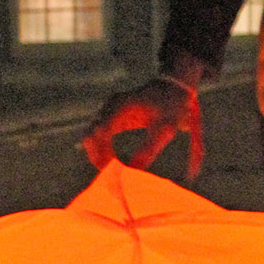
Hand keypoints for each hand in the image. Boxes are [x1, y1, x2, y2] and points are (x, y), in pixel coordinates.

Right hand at [82, 76, 203, 177]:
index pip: (99, 132)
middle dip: (97, 157)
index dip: (101, 154)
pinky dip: (103, 150)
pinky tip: (114, 162)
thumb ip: (148, 150)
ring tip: (113, 171)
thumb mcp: (163, 130)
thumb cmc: (171, 107)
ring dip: (98, 154)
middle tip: (110, 175)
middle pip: (90, 135)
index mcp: (120, 106)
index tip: (113, 171)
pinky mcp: (112, 117)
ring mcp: (109, 111)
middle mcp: (110, 106)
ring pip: (92, 136)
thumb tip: (133, 172)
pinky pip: (100, 136)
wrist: (173, 88)